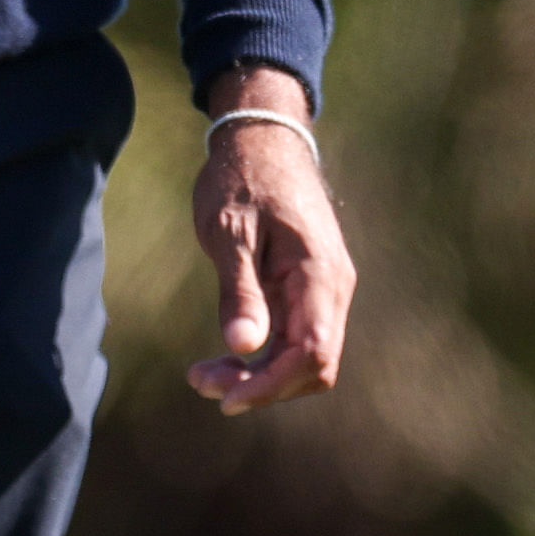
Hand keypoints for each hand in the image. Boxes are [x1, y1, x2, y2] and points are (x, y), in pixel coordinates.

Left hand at [187, 71, 353, 412]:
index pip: (311, 353)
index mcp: (319, 274)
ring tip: (206, 373)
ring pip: (306, 359)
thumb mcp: (230, 233)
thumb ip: (240, 290)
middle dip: (263, 386)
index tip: (225, 396)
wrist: (262, 139)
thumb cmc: (242, 179)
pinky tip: (229, 354)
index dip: (272, 385)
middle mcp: (332, 288)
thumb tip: (244, 347)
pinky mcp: (308, 290)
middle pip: (313, 366)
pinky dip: (264, 357)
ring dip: (262, 376)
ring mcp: (324, 290)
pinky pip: (296, 339)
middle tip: (203, 380)